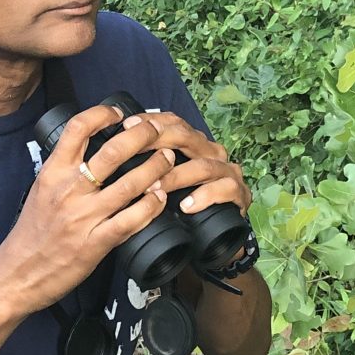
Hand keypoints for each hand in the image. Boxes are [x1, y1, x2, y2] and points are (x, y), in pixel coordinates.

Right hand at [0, 104, 174, 314]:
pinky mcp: (96, 243)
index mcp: (52, 172)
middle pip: (114, 150)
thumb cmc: (32, 233)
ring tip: (168, 159)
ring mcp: (83, 216)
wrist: (15, 275)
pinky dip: (152, 205)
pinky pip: (132, 219)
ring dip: (156, 168)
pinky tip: (161, 197)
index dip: (102, 114)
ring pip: (130, 183)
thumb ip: (64, 170)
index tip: (118, 113)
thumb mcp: (41, 190)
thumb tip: (92, 150)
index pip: (77, 128)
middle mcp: (68, 189)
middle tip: (156, 131)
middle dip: (143, 135)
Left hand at [121, 112, 251, 216]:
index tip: (125, 127)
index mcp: (195, 144)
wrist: (221, 233)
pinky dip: (205, 196)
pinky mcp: (239, 194)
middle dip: (158, 142)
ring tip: (154, 187)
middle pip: (187, 137)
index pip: (174, 122)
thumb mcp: (165, 179)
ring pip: (203, 166)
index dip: (150, 121)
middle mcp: (213, 153)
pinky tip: (186, 206)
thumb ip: (148, 163)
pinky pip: (225, 189)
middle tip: (133, 153)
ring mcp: (228, 172)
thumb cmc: (185, 202)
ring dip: (176, 176)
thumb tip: (115, 150)